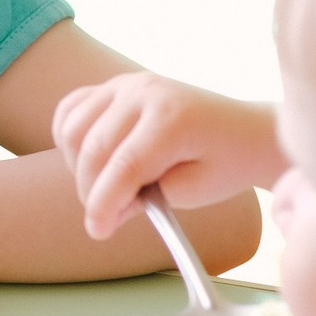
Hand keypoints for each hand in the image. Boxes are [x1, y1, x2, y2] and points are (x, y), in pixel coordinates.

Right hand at [52, 73, 284, 239]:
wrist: (245, 130)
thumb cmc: (225, 163)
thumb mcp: (193, 191)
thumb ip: (146, 200)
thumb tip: (104, 211)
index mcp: (171, 117)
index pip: (124, 165)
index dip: (104, 202)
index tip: (97, 231)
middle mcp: (144, 92)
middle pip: (93, 149)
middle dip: (91, 192)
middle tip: (106, 218)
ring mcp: (126, 84)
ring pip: (73, 130)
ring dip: (79, 167)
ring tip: (106, 186)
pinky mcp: (115, 85)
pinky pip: (71, 110)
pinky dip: (70, 137)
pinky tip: (89, 158)